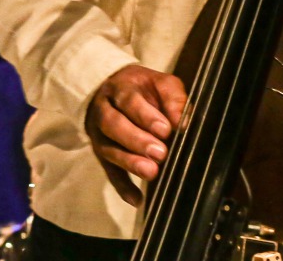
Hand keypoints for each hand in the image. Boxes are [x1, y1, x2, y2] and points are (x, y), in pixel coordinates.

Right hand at [84, 64, 185, 205]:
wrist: (113, 90)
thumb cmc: (144, 90)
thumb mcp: (161, 83)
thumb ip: (173, 98)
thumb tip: (184, 122)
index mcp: (120, 88)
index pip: (129, 100)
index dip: (146, 116)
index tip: (166, 130)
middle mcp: (104, 110)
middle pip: (113, 124)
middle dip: (136, 139)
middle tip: (160, 153)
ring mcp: (99, 134)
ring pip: (108, 148)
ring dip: (129, 162)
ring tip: (151, 172)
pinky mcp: (101, 154)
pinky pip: (109, 171)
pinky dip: (122, 186)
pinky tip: (137, 199)